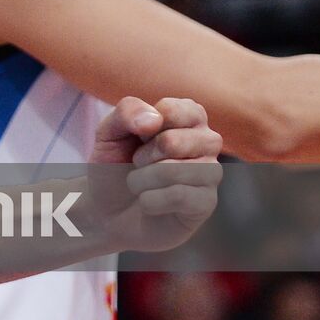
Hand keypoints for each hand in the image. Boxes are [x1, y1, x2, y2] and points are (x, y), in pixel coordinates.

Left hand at [85, 96, 222, 252]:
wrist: (109, 209)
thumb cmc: (115, 164)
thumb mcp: (109, 131)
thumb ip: (127, 112)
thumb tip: (154, 120)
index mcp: (187, 114)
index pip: (171, 109)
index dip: (142, 127)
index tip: (137, 136)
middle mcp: (207, 140)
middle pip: (172, 142)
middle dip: (142, 156)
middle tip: (137, 163)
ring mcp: (210, 172)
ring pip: (174, 171)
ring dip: (142, 179)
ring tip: (140, 183)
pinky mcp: (207, 202)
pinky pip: (178, 196)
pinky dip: (150, 200)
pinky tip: (148, 202)